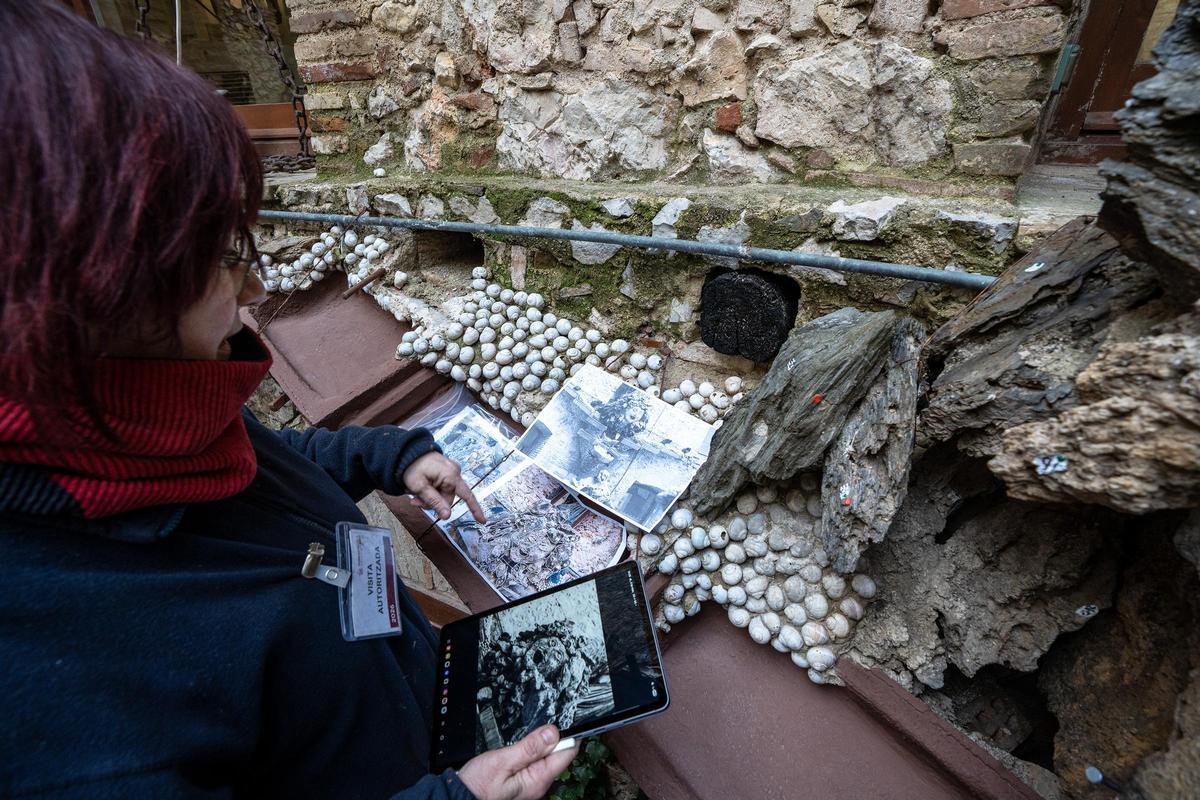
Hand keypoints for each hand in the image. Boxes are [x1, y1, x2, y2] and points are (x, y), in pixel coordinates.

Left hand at [402, 451, 485, 522]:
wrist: (406, 452)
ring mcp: (451, 471)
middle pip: (448, 499)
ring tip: (416, 494)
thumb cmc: (411, 466)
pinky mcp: (447, 472)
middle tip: (415, 501)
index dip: (475, 509)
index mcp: (450, 475)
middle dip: (433, 503)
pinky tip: (422, 489)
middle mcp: (454, 472)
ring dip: (430, 498)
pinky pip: (442, 487)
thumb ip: (434, 502)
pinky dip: (432, 491)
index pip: (467, 495)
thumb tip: (447, 516)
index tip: (482, 521)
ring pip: (443, 494)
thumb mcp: (419, 487)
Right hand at [458, 725, 578, 799]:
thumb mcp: (503, 760)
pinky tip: (525, 745)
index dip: (570, 734)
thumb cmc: (478, 784)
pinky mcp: (522, 783)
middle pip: (558, 756)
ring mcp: (530, 785)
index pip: (566, 754)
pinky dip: (533, 751)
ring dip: (542, 744)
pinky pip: (534, 764)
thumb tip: (553, 732)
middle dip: (555, 737)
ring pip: (545, 759)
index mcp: (538, 780)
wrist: (460, 797)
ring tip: (534, 731)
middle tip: (546, 720)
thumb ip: (530, 747)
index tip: (568, 719)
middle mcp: (538, 785)